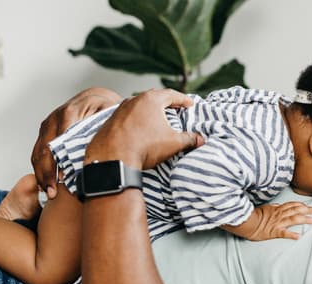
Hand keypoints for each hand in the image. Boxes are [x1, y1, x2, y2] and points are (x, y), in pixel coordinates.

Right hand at [32, 87, 122, 198]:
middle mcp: (55, 118)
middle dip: (47, 172)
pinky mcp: (45, 132)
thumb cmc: (106, 107)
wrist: (97, 98)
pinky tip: (44, 183)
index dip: (60, 160)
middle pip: (45, 147)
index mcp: (70, 112)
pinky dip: (40, 169)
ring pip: (38, 152)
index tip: (63, 178)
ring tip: (48, 191)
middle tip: (52, 191)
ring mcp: (48, 125)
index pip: (60, 138)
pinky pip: (38, 152)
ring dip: (41, 173)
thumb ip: (105, 126)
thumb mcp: (109, 112)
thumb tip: (105, 146)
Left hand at [85, 89, 203, 169]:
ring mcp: (119, 110)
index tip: (190, 103)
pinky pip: (127, 116)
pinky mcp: (110, 121)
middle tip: (175, 107)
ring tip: (157, 117)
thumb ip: (189, 139)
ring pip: (138, 105)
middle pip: (154, 97)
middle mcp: (133, 100)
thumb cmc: (144, 147)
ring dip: (149, 110)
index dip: (183, 99)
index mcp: (150, 100)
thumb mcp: (173, 143)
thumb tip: (201, 140)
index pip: (171, 94)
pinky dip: (136, 119)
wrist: (113, 159)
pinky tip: (139, 128)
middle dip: (166, 101)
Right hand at [245, 202, 311, 240]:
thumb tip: (279, 205)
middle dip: (307, 210)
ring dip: (305, 219)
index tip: (307, 206)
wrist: (246, 222)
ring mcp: (277, 223)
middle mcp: (279, 215)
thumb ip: (273, 207)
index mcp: (277, 209)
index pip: (291, 205)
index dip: (301, 205)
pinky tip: (299, 236)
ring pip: (294, 219)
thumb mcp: (264, 208)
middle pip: (296, 210)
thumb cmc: (253, 216)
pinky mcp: (274, 232)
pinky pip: (284, 233)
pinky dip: (292, 234)